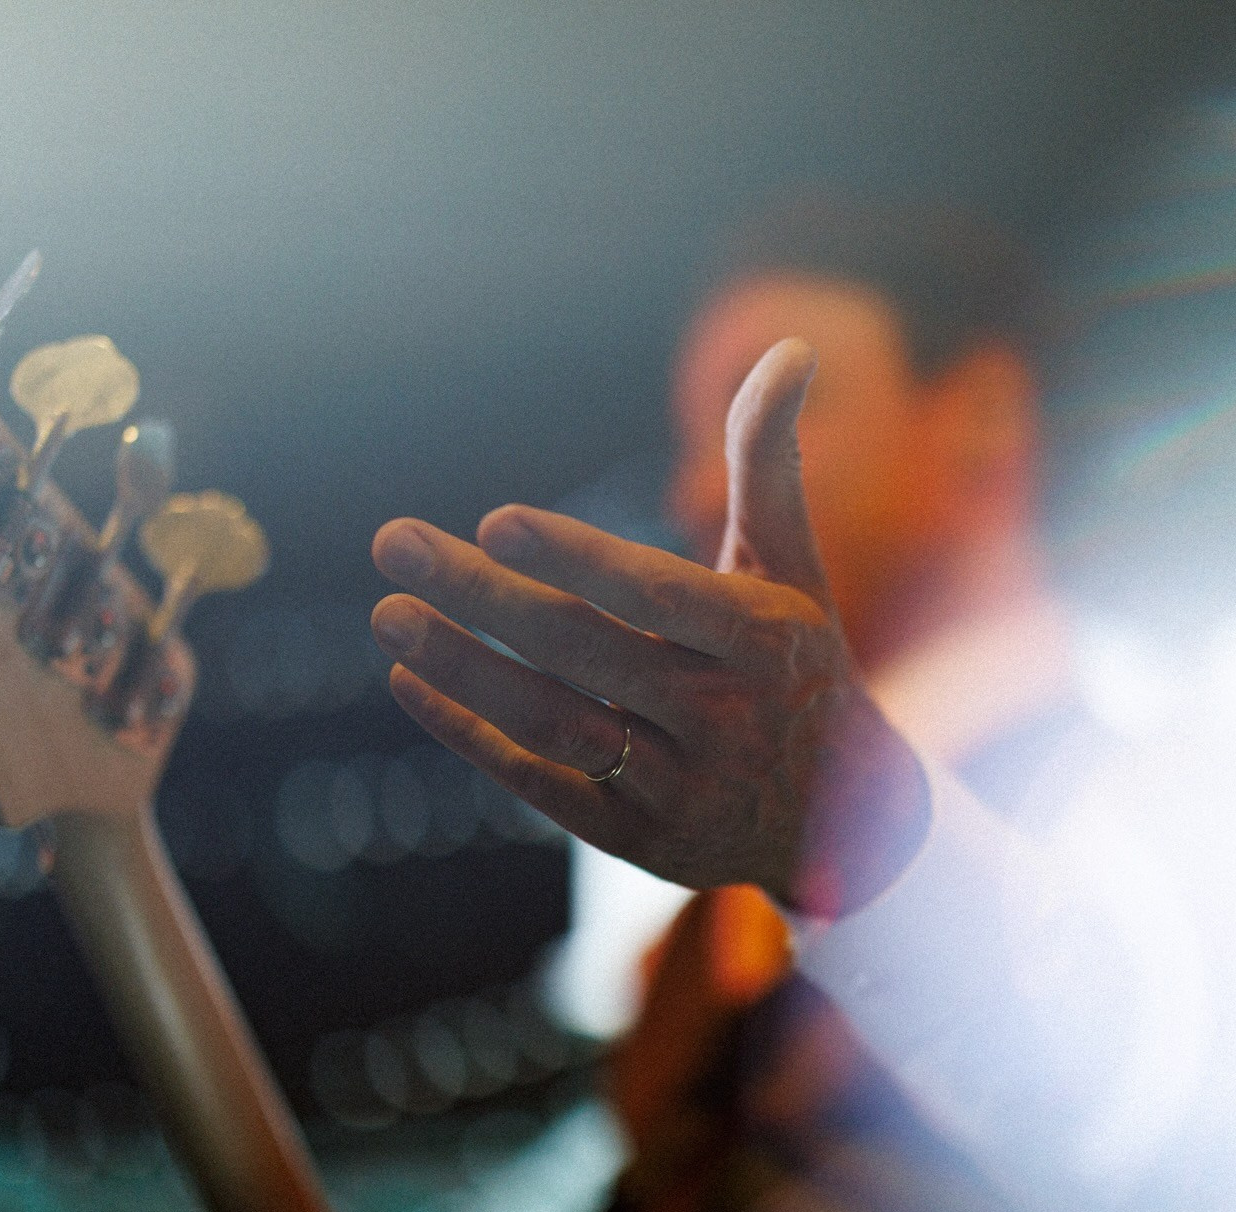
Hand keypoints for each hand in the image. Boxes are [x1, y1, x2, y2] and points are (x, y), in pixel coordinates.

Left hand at [369, 339, 928, 915]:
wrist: (846, 823)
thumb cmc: (800, 664)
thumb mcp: (794, 568)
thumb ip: (770, 463)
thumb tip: (788, 347)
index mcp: (765, 641)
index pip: (660, 596)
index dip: (578, 560)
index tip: (494, 519)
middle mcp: (725, 719)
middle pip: (585, 652)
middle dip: (483, 596)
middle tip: (393, 541)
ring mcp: (681, 786)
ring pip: (555, 723)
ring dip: (463, 670)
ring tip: (389, 614)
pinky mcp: (640, 839)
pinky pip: (542, 784)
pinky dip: (473, 736)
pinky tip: (411, 685)